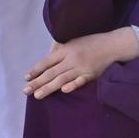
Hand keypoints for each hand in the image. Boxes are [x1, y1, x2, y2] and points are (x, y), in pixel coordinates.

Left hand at [24, 28, 138, 98]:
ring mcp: (82, 67)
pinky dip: (73, 85)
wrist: (113, 45)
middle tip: (25, 91)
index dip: (36, 70)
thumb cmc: (92, 43)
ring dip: (49, 88)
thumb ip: (60, 50)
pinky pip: (81, 81)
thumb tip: (48, 58)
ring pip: (62, 79)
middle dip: (37, 82)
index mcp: (65, 50)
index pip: (47, 61)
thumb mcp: (73, 41)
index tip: (26, 78)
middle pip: (51, 72)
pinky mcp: (92, 74)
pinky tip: (64, 91)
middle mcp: (71, 59)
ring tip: (37, 95)